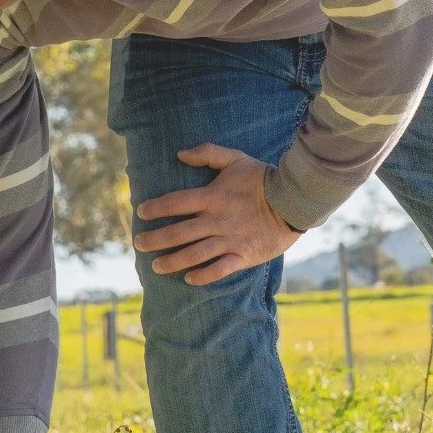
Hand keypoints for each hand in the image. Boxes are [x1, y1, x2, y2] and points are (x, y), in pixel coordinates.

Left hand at [134, 143, 302, 285]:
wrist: (294, 200)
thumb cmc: (262, 178)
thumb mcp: (235, 159)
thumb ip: (207, 154)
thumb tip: (180, 154)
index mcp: (212, 197)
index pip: (175, 202)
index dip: (156, 207)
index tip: (141, 212)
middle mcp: (216, 220)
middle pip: (179, 232)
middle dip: (156, 239)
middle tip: (139, 244)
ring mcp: (229, 240)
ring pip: (195, 254)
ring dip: (173, 261)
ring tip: (156, 267)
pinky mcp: (243, 255)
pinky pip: (220, 269)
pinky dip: (203, 275)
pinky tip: (189, 279)